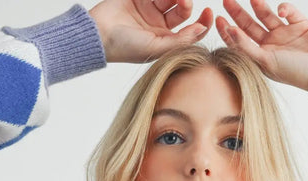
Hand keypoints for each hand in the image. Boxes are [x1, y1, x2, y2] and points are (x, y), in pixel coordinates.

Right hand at [89, 0, 213, 62]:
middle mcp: (159, 24)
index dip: (203, 21)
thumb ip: (180, 41)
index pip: (190, 29)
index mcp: (165, 41)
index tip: (209, 12)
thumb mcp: (156, 48)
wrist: (98, 33)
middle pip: (183, 9)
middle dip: (186, 3)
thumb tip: (201, 30)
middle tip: (183, 2)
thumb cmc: (124, 47)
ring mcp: (149, 8)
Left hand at [216, 1, 307, 89]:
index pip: (241, 42)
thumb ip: (247, 47)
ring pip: (267, 15)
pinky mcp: (301, 24)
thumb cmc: (296, 73)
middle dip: (238, 13)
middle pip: (250, 25)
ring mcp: (286, 34)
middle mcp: (272, 45)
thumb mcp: (267, 62)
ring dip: (258, 5)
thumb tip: (230, 31)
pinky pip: (289, 11)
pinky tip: (281, 11)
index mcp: (262, 58)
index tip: (218, 19)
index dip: (228, 31)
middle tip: (227, 0)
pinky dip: (284, 8)